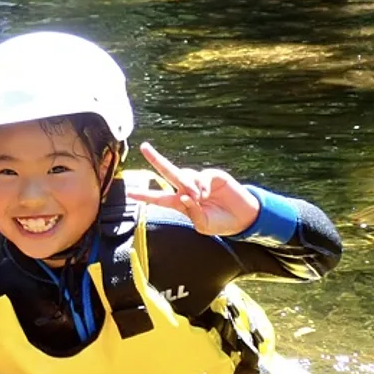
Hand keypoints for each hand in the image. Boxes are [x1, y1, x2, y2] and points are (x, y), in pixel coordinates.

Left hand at [126, 142, 260, 236]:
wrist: (243, 218)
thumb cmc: (220, 223)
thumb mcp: (204, 226)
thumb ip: (192, 213)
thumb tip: (183, 196)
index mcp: (180, 203)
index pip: (159, 198)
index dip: (145, 195)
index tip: (130, 193)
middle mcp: (187, 189)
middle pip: (168, 172)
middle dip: (156, 159)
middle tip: (144, 147)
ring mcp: (199, 180)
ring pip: (185, 175)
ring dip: (188, 186)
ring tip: (199, 197)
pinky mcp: (212, 175)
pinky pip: (201, 176)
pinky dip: (201, 185)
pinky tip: (206, 194)